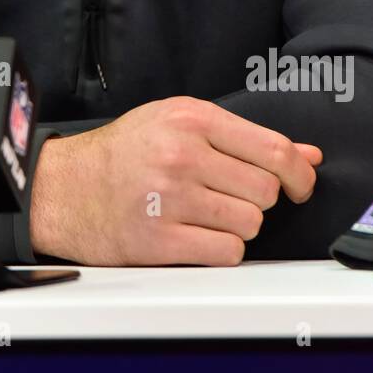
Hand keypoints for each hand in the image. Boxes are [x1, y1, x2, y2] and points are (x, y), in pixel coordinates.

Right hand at [29, 96, 322, 265]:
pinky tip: (196, 236)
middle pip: (266, 190)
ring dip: (238, 226)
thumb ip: (243, 137)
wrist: (63, 187)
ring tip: (206, 214)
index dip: (299, 174)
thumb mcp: (177, 123)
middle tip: (229, 196)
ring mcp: (170, 199)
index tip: (301, 185)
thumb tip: (309, 156)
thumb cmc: (123, 153)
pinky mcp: (159, 240)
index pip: (273, 150)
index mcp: (190, 119)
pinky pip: (227, 253)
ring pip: (250, 223)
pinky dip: (221, 250)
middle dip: (257, 199)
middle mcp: (181, 155)